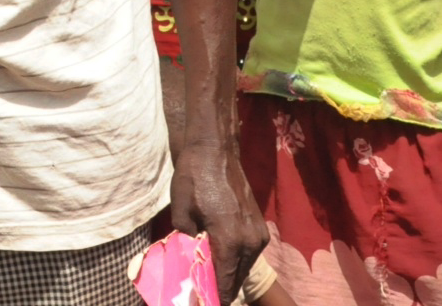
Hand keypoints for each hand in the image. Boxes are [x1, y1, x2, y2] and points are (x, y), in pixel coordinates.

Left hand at [170, 143, 266, 302]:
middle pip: (236, 279)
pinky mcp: (260, 227)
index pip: (225, 283)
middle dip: (220, 288)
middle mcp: (250, 242)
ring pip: (244, 268)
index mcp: (230, 240)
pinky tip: (221, 261)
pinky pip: (248, 255)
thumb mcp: (181, 212)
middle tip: (203, 292)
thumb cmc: (193, 178)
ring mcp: (259, 235)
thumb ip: (187, 243)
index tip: (203, 301)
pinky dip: (236, 261)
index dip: (213, 297)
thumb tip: (191, 261)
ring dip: (229, 275)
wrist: (215, 151)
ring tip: (210, 280)